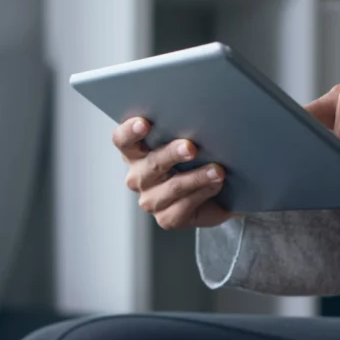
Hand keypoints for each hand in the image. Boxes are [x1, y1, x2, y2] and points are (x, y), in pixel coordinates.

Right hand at [112, 117, 233, 228]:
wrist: (215, 195)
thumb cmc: (197, 161)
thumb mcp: (187, 142)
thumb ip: (183, 132)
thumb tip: (201, 120)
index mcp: (135, 152)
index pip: (122, 140)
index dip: (130, 132)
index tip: (144, 123)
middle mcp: (138, 177)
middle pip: (151, 163)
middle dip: (172, 153)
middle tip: (191, 147)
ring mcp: (150, 200)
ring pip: (172, 187)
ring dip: (197, 177)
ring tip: (217, 170)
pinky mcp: (166, 219)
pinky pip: (184, 205)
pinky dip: (203, 192)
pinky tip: (216, 183)